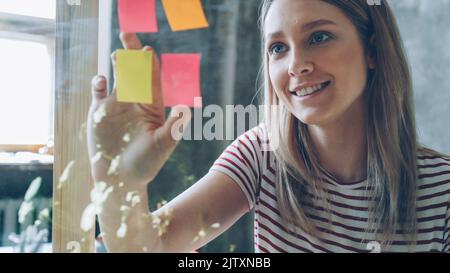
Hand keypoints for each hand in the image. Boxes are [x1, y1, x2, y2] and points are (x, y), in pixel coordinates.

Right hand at [87, 33, 190, 188]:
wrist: (121, 179)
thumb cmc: (145, 164)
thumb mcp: (163, 144)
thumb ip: (174, 126)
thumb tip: (186, 108)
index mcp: (152, 106)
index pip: (152, 79)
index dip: (150, 64)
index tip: (147, 51)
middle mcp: (135, 101)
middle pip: (134, 72)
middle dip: (133, 54)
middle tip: (128, 36)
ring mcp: (117, 105)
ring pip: (117, 77)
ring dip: (117, 64)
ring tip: (117, 53)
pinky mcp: (100, 112)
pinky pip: (99, 91)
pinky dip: (98, 83)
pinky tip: (101, 80)